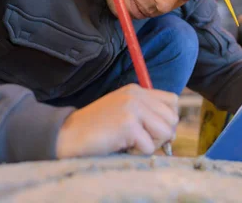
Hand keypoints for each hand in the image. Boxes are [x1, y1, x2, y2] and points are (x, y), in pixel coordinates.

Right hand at [56, 84, 177, 158]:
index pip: (172, 101)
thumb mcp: (124, 112)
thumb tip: (172, 133)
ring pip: (165, 132)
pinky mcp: (128, 125)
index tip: (154, 129)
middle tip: (141, 139)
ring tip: (131, 141)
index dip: (168, 118)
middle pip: (172, 118)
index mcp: (137, 90)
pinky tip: (121, 145)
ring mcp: (133, 109)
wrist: (69, 134)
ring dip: (151, 144)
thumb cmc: (98, 128)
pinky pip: (149, 147)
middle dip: (162, 135)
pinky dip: (137, 152)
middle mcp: (137, 96)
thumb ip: (147, 115)